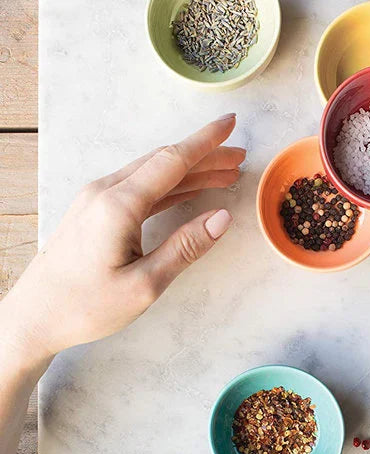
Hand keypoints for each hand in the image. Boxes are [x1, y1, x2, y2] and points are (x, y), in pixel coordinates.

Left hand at [1, 113, 242, 360]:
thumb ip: (185, 247)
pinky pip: (140, 188)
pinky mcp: (95, 211)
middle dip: (205, 156)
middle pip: (164, 162)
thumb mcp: (145, 284)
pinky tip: (189, 190)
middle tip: (239, 159)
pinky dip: (170, 186)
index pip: (171, 161)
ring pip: (153, 173)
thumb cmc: (87, 306)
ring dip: (190, 171)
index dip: (205, 142)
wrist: (35, 317)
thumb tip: (222, 218)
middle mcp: (105, 192)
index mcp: (118, 205)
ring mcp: (97, 199)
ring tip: (224, 174)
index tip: (230, 124)